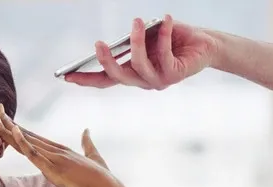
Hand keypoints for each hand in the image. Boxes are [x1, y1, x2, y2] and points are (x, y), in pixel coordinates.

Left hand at [0, 104, 128, 186]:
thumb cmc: (102, 178)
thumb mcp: (93, 157)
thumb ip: (88, 144)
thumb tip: (87, 131)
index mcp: (61, 150)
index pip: (34, 137)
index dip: (19, 128)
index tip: (7, 119)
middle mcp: (56, 150)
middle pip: (26, 136)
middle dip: (9, 124)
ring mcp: (54, 158)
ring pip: (26, 142)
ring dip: (9, 130)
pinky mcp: (54, 168)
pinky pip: (34, 153)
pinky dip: (23, 142)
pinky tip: (14, 131)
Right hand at [64, 15, 219, 89]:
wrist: (206, 45)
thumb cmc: (174, 39)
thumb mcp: (148, 38)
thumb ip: (133, 41)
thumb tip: (119, 40)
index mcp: (132, 74)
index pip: (105, 80)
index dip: (85, 80)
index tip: (67, 76)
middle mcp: (142, 81)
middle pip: (117, 77)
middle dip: (106, 62)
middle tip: (98, 44)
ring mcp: (157, 81)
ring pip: (138, 64)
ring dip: (137, 41)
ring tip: (137, 21)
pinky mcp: (174, 74)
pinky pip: (163, 53)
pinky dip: (164, 33)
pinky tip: (166, 19)